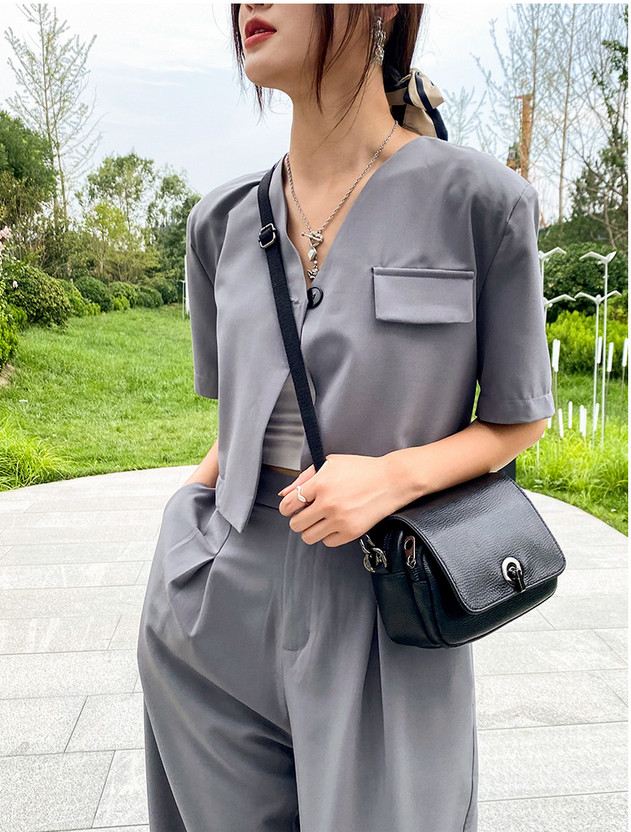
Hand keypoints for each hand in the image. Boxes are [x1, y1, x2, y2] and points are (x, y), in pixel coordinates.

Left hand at [277, 453, 403, 547]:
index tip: (293, 508)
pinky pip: (327, 542)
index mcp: (320, 484)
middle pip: (296, 524)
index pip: (288, 505)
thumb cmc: (362, 470)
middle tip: (308, 513)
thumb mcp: (330, 463)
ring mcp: (339, 520)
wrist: (391, 480)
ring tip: (321, 520)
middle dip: (299, 519)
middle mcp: (328, 503)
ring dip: (311, 529)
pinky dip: (328, 535)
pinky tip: (335, 523)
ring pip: (308, 537)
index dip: (288, 508)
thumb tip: (284, 493)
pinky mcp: (351, 532)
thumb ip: (304, 477)